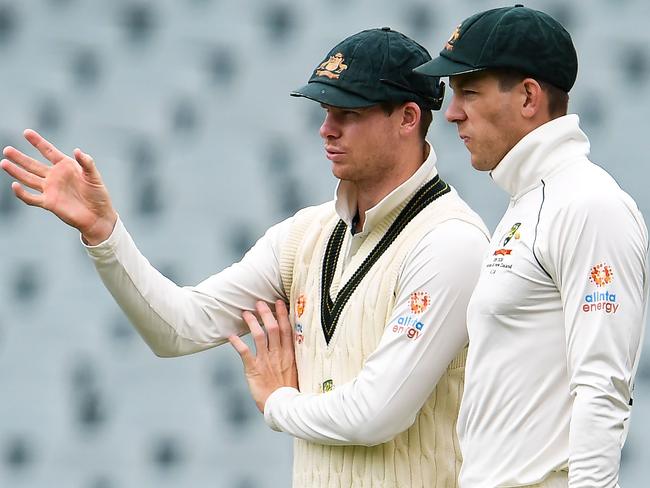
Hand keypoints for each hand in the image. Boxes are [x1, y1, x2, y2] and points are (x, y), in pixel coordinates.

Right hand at [1, 129, 116, 244]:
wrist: (98, 216)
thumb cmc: (98, 195)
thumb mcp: (94, 176)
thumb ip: (87, 163)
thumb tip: (77, 151)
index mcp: (66, 166)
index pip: (48, 151)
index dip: (37, 142)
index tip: (26, 132)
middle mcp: (55, 176)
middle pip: (33, 165)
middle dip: (20, 157)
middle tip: (7, 149)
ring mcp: (50, 189)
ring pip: (28, 179)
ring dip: (16, 172)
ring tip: (4, 162)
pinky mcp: (49, 203)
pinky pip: (31, 198)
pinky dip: (22, 193)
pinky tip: (15, 186)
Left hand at [229, 300, 297, 412]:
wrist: (284, 408)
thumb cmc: (290, 390)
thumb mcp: (296, 370)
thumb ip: (293, 356)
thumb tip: (292, 343)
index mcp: (290, 354)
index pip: (287, 329)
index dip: (282, 314)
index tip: (279, 302)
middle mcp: (278, 354)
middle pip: (273, 328)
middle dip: (266, 314)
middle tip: (259, 302)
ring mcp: (266, 361)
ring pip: (259, 336)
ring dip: (252, 323)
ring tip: (245, 314)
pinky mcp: (254, 370)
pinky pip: (245, 353)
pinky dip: (237, 343)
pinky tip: (231, 336)